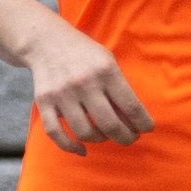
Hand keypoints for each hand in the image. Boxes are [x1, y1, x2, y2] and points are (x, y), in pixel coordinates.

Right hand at [24, 19, 153, 157]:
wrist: (46, 41)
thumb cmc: (85, 54)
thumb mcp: (108, 61)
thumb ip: (120, 88)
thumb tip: (134, 120)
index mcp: (106, 71)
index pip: (131, 106)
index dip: (143, 123)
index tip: (147, 128)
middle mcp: (84, 83)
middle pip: (110, 124)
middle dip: (126, 137)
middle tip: (131, 138)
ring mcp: (62, 94)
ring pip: (85, 132)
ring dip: (101, 139)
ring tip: (107, 135)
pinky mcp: (43, 102)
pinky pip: (56, 133)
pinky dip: (70, 146)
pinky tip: (82, 149)